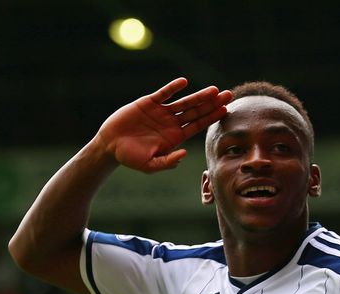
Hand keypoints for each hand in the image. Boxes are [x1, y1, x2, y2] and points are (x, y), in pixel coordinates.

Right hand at [94, 77, 232, 172]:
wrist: (110, 146)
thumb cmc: (131, 158)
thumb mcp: (150, 165)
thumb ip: (168, 161)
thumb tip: (184, 153)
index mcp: (176, 137)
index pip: (198, 125)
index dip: (211, 117)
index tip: (225, 110)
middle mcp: (172, 123)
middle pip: (197, 111)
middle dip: (212, 104)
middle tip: (229, 95)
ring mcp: (161, 112)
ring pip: (184, 102)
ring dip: (199, 96)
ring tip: (214, 90)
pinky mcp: (148, 103)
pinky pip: (163, 94)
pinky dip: (172, 88)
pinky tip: (183, 82)